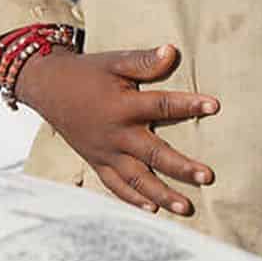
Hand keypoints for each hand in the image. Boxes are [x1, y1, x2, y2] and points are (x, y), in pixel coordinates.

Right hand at [16, 44, 218, 214]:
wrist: (47, 88)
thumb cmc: (87, 73)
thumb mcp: (114, 62)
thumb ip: (143, 61)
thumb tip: (171, 51)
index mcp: (121, 106)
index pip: (161, 105)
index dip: (188, 105)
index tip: (214, 106)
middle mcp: (114, 134)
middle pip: (153, 153)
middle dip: (181, 167)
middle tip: (207, 177)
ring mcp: (104, 153)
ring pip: (136, 179)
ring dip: (161, 194)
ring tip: (185, 208)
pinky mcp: (96, 162)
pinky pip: (115, 185)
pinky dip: (133, 199)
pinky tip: (153, 209)